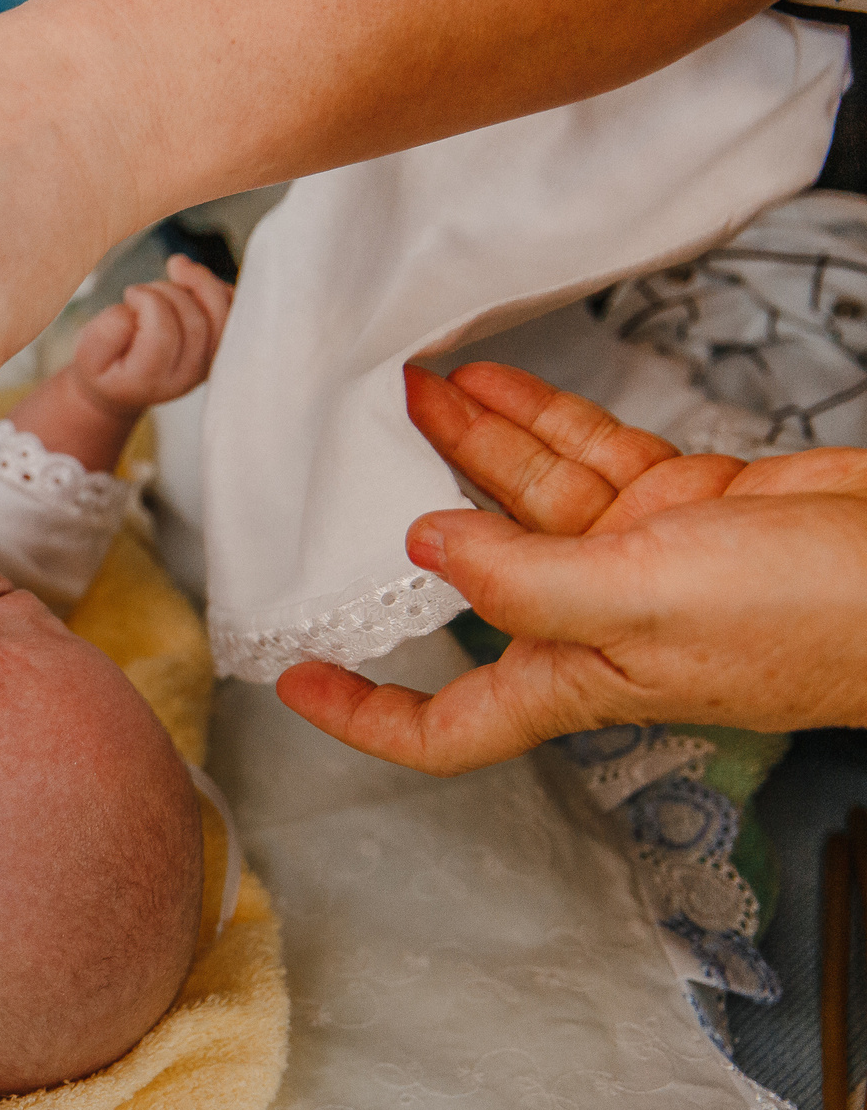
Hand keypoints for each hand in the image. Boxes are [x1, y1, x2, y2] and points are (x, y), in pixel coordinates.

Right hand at [66, 256, 232, 414]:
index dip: (147, 300)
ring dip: (199, 280)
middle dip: (168, 290)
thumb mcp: (87, 355)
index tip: (129, 294)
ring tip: (176, 269)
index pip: (163, 333)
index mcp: (150, 379)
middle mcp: (186, 376)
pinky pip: (235, 309)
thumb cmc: (104, 365)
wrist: (122, 385)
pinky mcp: (220, 347)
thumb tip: (133, 312)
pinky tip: (193, 279)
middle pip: (194, 320)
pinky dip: (218, 285)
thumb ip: (105, 334)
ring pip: (222, 313)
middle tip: (143, 290)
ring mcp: (208, 363)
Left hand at [278, 362, 866, 773]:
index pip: (448, 726)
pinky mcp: (685, 503)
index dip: (368, 715)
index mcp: (579, 678)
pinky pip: (590, 457)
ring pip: (526, 499)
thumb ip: (525, 578)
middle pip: (473, 576)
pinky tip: (487, 382)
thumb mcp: (642, 603)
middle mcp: (596, 624)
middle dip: (409, 515)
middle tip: (346, 453)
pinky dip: (539, 420)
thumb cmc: (815, 616)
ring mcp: (640, 561)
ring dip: (469, 444)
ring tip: (408, 384)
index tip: (294, 680)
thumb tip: (425, 546)